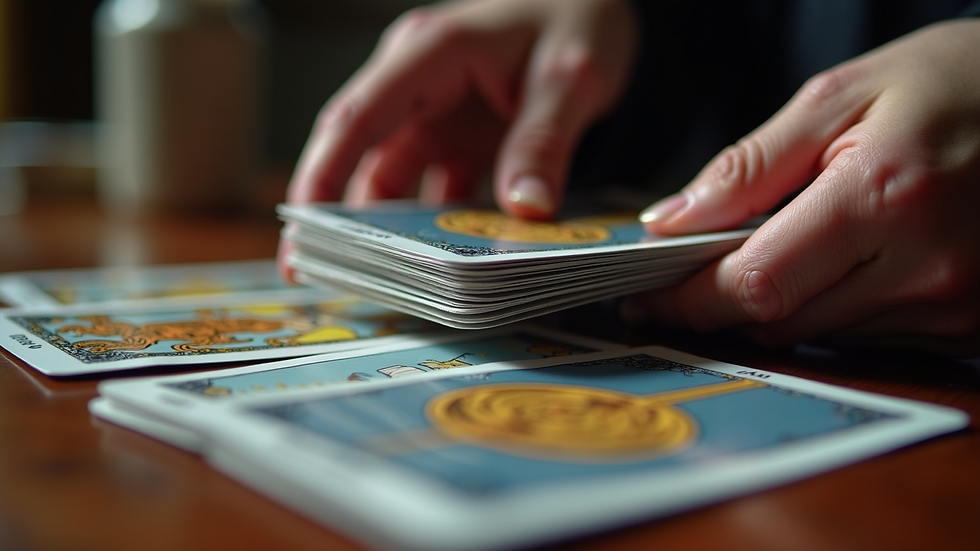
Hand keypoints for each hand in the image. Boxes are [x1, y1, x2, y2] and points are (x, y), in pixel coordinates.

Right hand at [279, 0, 635, 280]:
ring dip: (393, 228)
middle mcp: (420, 84)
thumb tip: (525, 210)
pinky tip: (448, 264)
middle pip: (363, 155)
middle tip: (323, 276)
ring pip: (397, 177)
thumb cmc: (578, 14)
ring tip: (384, 283)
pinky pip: (439, 186)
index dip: (321, 174)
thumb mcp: (570, 77)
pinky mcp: (462, 136)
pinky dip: (441, 225)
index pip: (357, 118)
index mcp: (429, 55)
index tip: (301, 230)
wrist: (597, 0)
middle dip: (340, 216)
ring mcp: (439, 113)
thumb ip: (544, 141)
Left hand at [630, 19, 979, 355]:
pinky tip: (837, 265)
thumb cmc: (955, 83)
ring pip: (817, 333)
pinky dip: (831, 308)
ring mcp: (953, 305)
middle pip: (778, 318)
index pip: (754, 281)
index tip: (646, 297)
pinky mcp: (971, 324)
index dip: (688, 296)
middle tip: (693, 270)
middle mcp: (924, 267)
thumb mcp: (843, 96)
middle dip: (724, 298)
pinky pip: (866, 336)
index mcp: (882, 197)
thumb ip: (749, 166)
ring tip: (780, 250)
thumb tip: (669, 221)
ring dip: (779, 302)